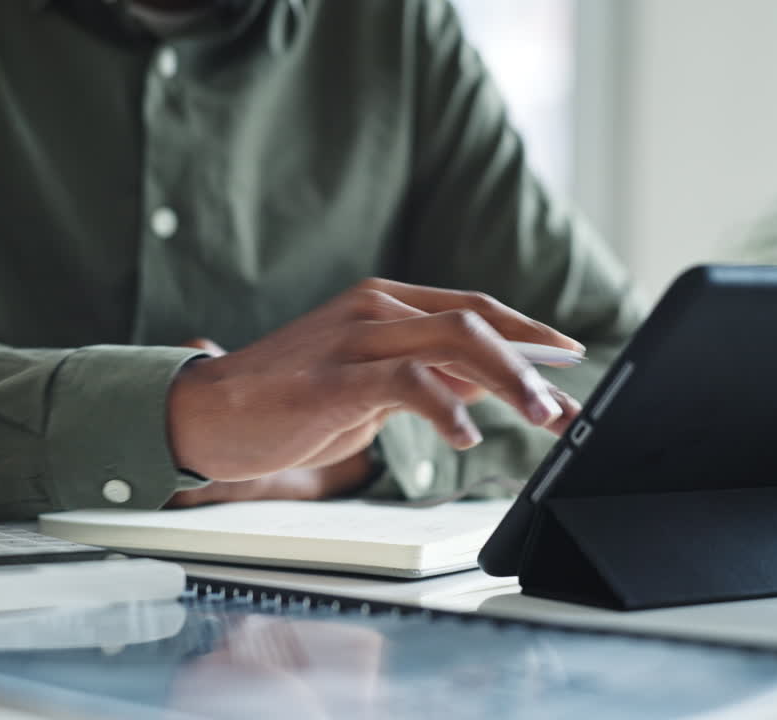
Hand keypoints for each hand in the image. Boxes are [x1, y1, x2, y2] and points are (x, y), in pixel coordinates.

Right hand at [167, 278, 581, 482]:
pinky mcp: (336, 376)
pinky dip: (447, 406)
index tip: (570, 362)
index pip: (475, 308)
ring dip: (510, 379)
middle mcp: (376, 309)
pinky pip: (408, 381)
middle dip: (532, 363)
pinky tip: (466, 435)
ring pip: (456, 338)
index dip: (529, 334)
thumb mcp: (368, 386)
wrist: (207, 415)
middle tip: (565, 409)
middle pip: (477, 319)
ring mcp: (355, 337)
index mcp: (385, 305)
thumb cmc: (286, 403)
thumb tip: (488, 384)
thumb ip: (423, 376)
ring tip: (541, 418)